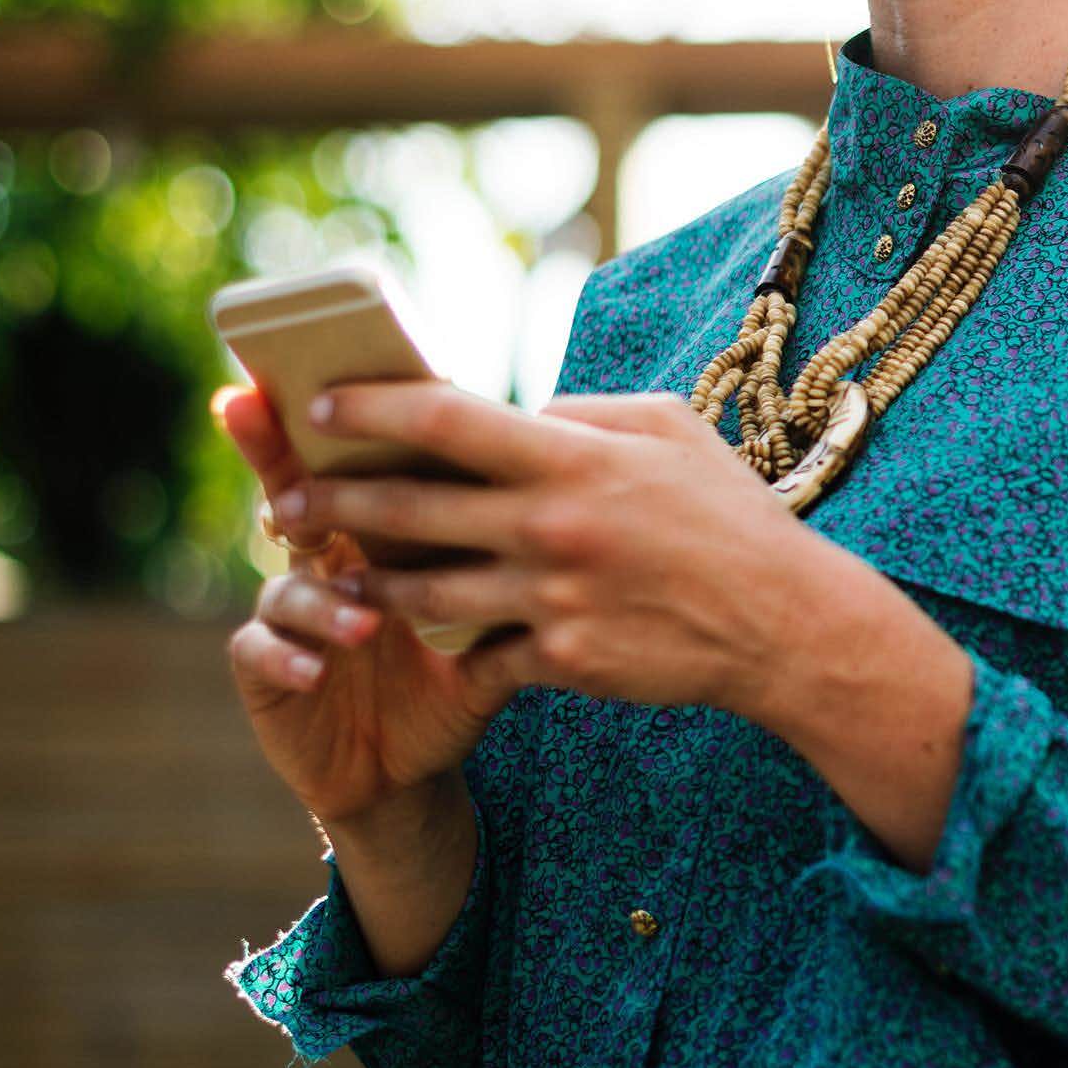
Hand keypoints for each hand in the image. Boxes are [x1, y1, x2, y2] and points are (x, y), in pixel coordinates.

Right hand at [214, 383, 510, 824]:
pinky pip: (259, 651)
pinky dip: (287, 655)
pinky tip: (315, 669)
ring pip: (287, 582)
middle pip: (292, 493)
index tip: (325, 377)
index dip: (336, 418)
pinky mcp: (267, 670)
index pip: (356, 459)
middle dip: (277, 463)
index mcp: (377, 529)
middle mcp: (323, 557)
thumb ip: (514, 549)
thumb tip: (570, 475)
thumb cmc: (455, 672)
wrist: (411, 764)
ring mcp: (288, 612)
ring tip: (364, 620)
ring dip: (322, 598)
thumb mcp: (493, 611)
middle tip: (278, 447)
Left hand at [279, 382, 856, 723]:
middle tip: (286, 500)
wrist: (782, 622)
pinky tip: (424, 637)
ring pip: (423, 592)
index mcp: (570, 457)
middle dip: (331, 503)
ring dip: (370, 582)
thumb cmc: (726, 513)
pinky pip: (481, 652)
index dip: (371, 408)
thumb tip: (519, 412)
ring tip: (338, 573)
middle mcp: (549, 526)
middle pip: (407, 510)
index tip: (322, 406)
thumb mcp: (667, 428)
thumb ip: (582, 414)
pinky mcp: (560, 661)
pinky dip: (452, 644)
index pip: (444, 419)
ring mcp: (550, 599)